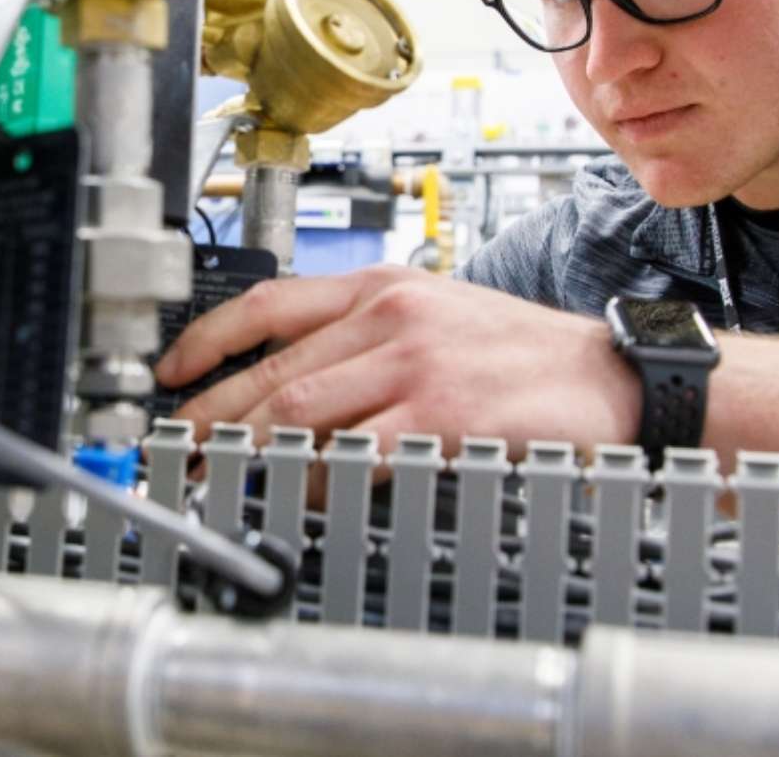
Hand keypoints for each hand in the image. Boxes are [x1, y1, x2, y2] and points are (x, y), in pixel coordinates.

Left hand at [153, 264, 638, 456]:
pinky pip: (353, 453)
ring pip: (298, 410)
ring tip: (217, 475)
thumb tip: (287, 386)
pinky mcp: (439, 414)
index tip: (171, 372)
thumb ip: (362, 339)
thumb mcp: (434, 314)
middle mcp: (388, 316)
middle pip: (271, 369)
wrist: (607, 376)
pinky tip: (298, 492)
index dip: (205, 339)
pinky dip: (315, 476)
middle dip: (210, 414)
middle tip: (178, 448)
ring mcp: (413, 364)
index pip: (266, 302)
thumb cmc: (521, 353)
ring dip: (247, 450)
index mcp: (379, 286)